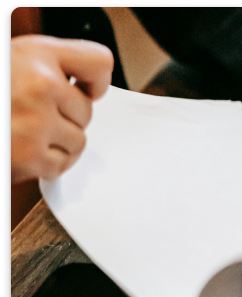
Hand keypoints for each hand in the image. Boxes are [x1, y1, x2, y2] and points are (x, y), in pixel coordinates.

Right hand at [11, 35, 113, 183]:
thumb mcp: (11, 61)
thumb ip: (46, 67)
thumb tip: (85, 87)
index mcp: (37, 55)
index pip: (99, 63)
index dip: (95, 80)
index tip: (86, 89)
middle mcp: (41, 86)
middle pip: (86, 111)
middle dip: (65, 117)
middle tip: (35, 115)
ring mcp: (36, 123)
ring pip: (78, 140)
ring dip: (58, 142)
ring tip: (28, 134)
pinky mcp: (28, 157)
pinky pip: (61, 165)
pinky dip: (47, 164)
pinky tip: (26, 151)